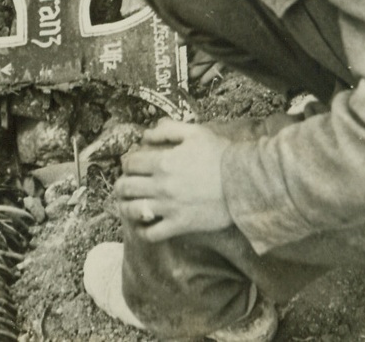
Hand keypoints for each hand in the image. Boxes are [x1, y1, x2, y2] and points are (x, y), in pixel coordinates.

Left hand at [115, 119, 232, 241]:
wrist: (242, 183)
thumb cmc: (220, 155)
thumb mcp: (195, 132)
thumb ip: (168, 130)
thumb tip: (146, 134)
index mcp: (163, 162)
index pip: (130, 163)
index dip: (128, 162)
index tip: (133, 164)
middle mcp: (161, 186)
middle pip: (126, 187)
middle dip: (121, 184)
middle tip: (126, 184)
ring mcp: (169, 208)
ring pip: (133, 210)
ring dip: (125, 206)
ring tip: (128, 203)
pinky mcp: (179, 225)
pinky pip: (152, 234)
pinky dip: (143, 230)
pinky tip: (145, 223)